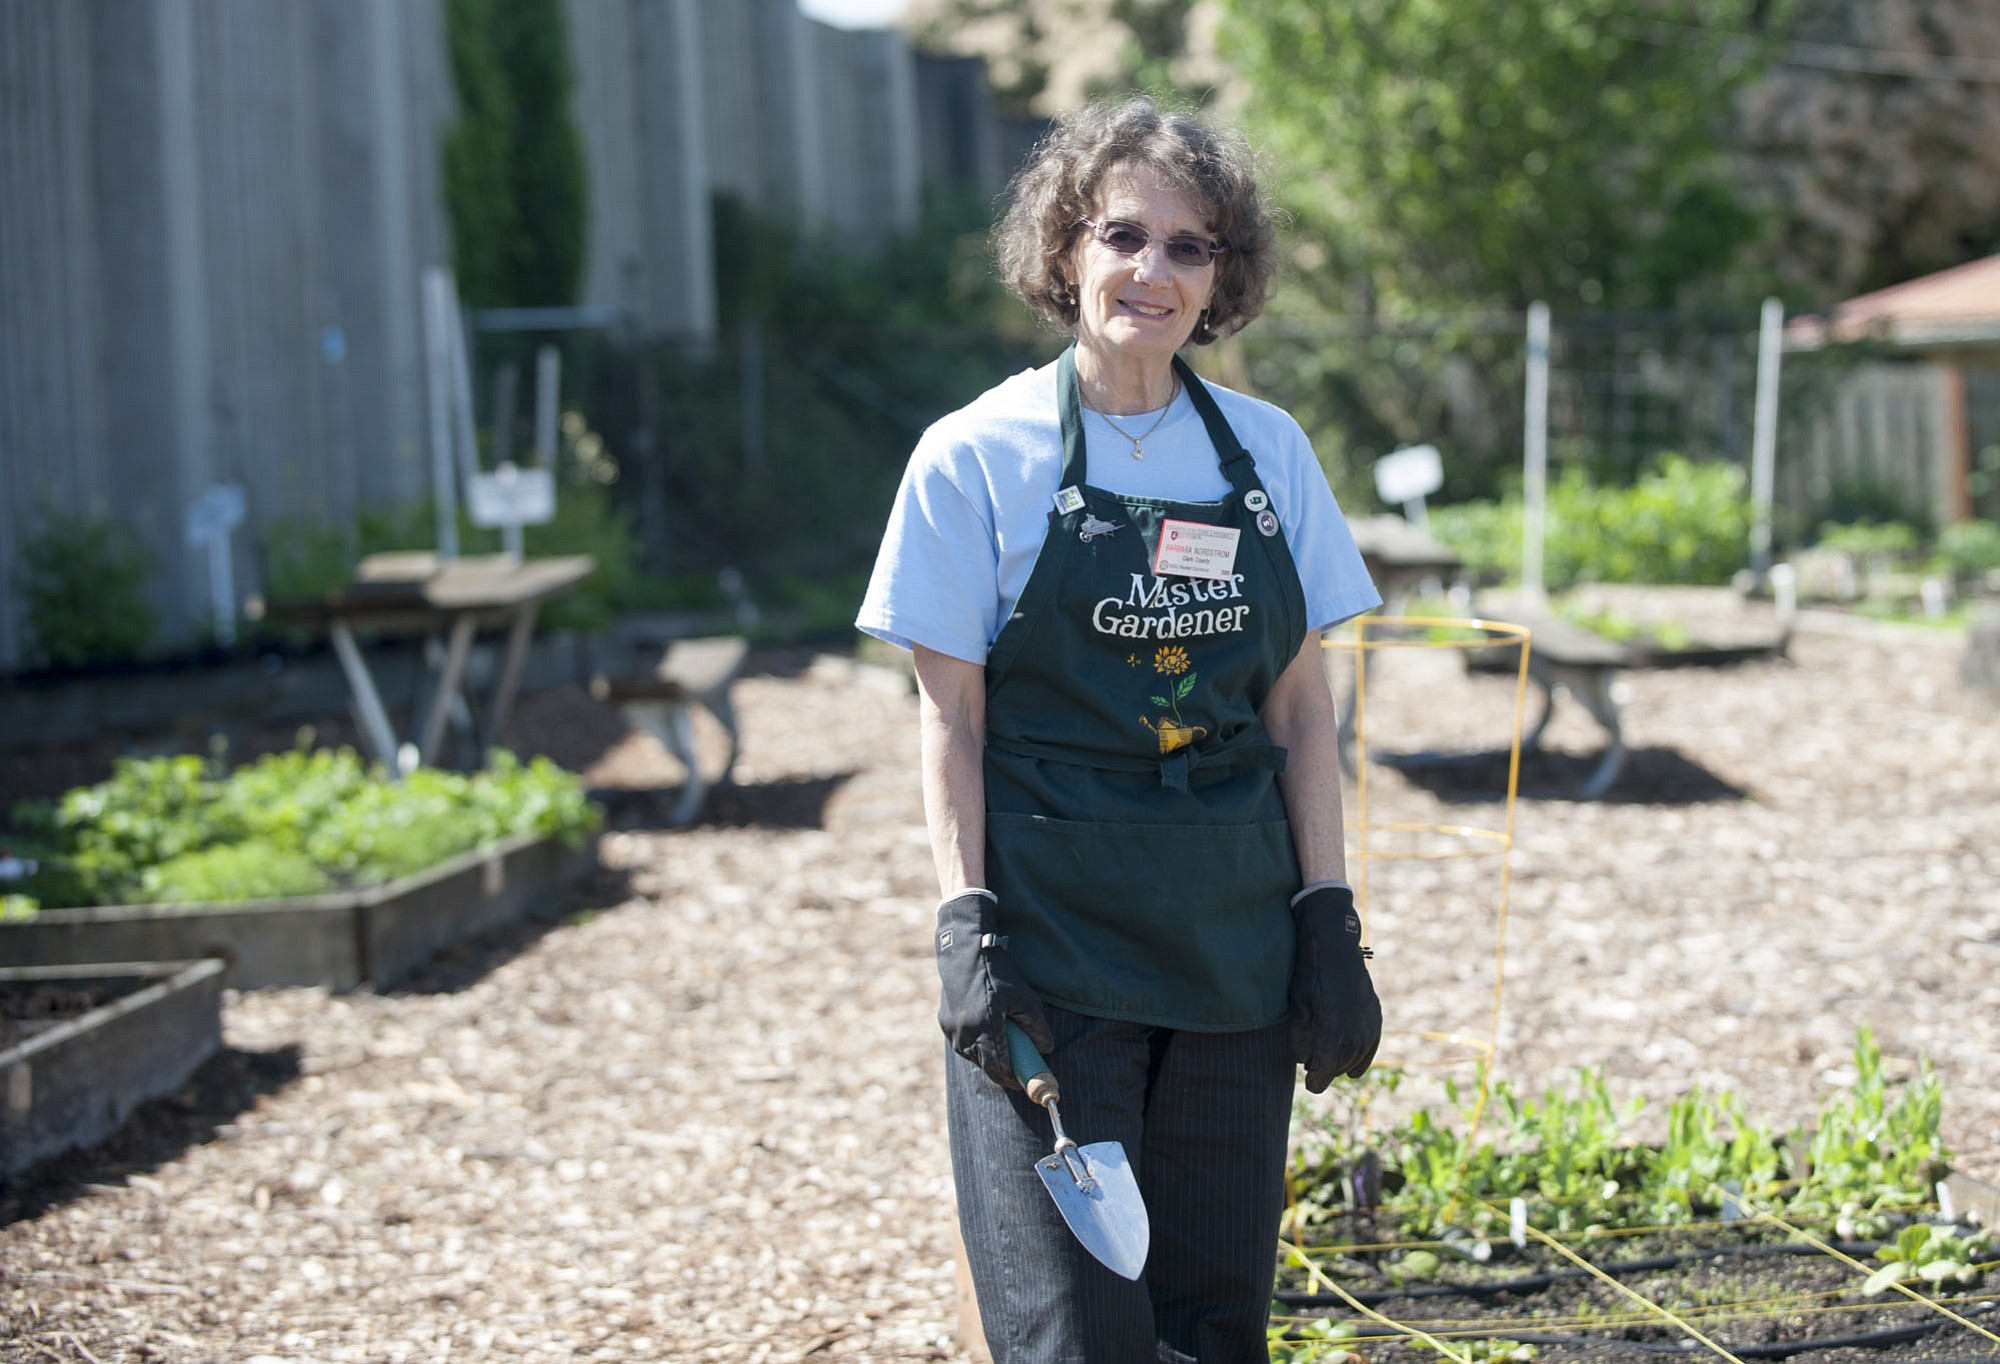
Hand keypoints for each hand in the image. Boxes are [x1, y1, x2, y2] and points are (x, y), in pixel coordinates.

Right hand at [935, 890, 1054, 1089]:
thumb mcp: (1024, 997)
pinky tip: (985, 1036)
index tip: (1023, 1083)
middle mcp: (964, 1033)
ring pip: (971, 1055)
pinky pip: (961, 1043)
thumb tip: (1045, 1048)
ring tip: (1002, 1051)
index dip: (1012, 1078)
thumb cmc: (997, 972)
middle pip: (985, 1065)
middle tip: (1016, 1072)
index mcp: (984, 1028)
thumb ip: (1036, 1026)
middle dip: (1001, 1071)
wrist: (964, 951)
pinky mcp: (944, 1022)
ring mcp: (951, 1029)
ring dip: (987, 1058)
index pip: (999, 1067)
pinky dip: (974, 1045)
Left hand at [1288, 882, 1381, 1091]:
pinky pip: (1371, 1046)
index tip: (1310, 1085)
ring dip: (1341, 1064)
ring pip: (1356, 1057)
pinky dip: (1362, 1059)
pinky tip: (1353, 1071)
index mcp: (1333, 1027)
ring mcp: (1368, 1021)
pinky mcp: (1375, 1015)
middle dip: (1326, 1070)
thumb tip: (1304, 1061)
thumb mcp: (1297, 1004)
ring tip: (1326, 1064)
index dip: (1317, 1081)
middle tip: (1311, 1070)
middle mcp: (1355, 1028)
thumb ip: (1300, 1036)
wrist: (1336, 946)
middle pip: (1340, 1065)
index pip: (1326, 1067)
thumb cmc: (1310, 972)